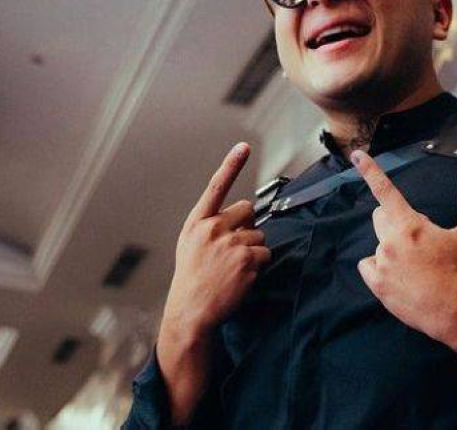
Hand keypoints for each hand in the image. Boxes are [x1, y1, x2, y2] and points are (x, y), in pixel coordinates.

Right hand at [161, 142, 270, 343]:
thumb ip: (211, 226)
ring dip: (253, 250)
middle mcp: (213, 229)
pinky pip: (265, 254)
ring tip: (233, 267)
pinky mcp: (247, 260)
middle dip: (247, 226)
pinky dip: (258, 265)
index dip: (232, 164)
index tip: (244, 146)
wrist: (191, 312)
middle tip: (232, 249)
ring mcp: (231, 244)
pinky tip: (241, 276)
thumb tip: (244, 213)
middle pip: (248, 210)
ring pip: (259, 235)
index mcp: (197, 223)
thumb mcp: (191, 245)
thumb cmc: (193, 278)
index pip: (216, 187)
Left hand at [352, 150, 456, 348]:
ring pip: (379, 244)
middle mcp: (391, 242)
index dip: (370, 170)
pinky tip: (400, 275)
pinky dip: (380, 266)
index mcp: (411, 226)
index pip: (385, 190)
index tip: (356, 155)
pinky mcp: (378, 286)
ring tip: (417, 264)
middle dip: (396, 219)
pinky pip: (368, 266)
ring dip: (392, 246)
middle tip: (420, 236)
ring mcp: (382, 265)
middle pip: (380, 217)